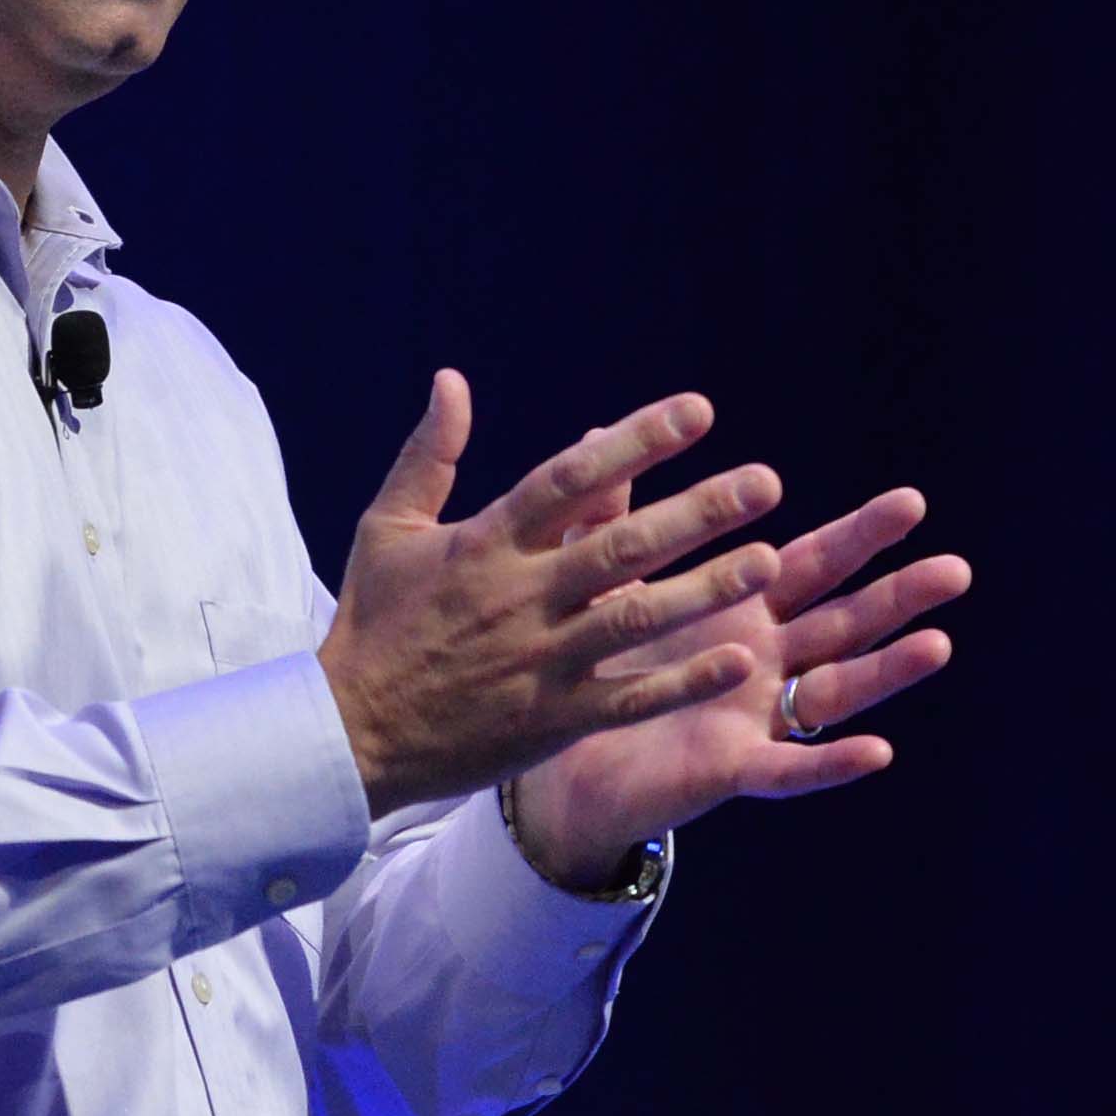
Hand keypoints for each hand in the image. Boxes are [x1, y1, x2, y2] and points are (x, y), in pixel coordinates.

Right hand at [316, 376, 784, 812]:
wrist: (347, 735)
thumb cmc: (373, 624)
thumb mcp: (387, 529)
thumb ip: (429, 454)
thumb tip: (452, 380)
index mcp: (485, 543)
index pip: (571, 479)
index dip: (636, 442)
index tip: (699, 411)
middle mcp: (520, 596)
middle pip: (621, 544)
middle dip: (697, 511)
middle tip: (764, 484)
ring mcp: (540, 660)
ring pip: (636, 617)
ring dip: (706, 589)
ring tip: (769, 561)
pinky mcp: (552, 720)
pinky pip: (629, 697)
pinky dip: (682, 680)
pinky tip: (739, 658)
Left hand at [508, 484, 972, 883]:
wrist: (555, 763)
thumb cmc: (595, 669)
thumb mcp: (605, 586)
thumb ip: (613, 518)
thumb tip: (600, 430)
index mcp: (742, 608)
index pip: (814, 563)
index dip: (861, 536)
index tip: (911, 503)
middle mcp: (766, 661)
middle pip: (846, 622)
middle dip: (900, 595)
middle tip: (955, 569)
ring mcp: (758, 718)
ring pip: (837, 691)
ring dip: (888, 671)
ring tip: (938, 645)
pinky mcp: (734, 769)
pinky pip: (792, 769)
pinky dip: (834, 762)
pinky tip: (878, 751)